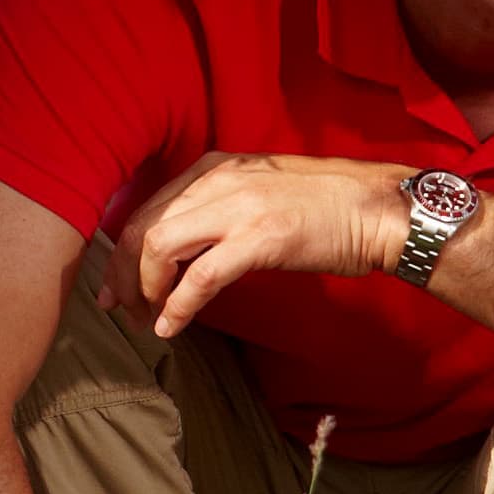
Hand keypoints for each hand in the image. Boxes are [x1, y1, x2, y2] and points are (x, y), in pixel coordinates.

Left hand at [105, 152, 408, 339]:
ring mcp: (239, 208)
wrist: (377, 209)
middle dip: (121, 273)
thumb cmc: (324, 206)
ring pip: (159, 247)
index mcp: (214, 167)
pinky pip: (201, 277)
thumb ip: (217, 208)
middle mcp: (219, 180)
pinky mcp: (260, 239)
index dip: (122, 251)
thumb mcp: (258, 191)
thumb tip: (181, 246)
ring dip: (144, 290)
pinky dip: (177, 306)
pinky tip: (170, 326)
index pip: (147, 208)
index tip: (115, 284)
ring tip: (147, 319)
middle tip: (119, 308)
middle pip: (143, 227)